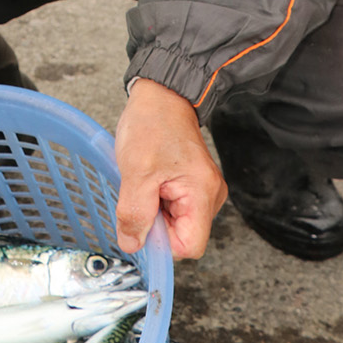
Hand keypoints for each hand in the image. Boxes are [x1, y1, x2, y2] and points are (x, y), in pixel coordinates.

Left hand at [114, 79, 227, 260]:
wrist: (161, 95)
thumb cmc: (152, 124)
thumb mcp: (136, 171)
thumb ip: (134, 213)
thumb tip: (133, 244)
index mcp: (203, 193)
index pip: (189, 246)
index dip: (161, 242)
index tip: (141, 220)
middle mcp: (210, 195)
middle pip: (182, 236)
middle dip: (155, 222)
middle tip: (142, 190)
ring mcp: (202, 190)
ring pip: (175, 223)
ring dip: (154, 210)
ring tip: (146, 180)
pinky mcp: (193, 185)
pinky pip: (173, 208)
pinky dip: (156, 199)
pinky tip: (150, 179)